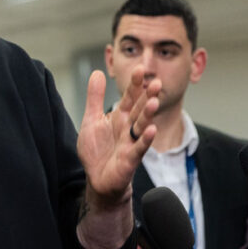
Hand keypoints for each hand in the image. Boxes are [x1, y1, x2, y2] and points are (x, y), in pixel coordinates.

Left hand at [78, 67, 159, 201]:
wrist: (97, 178)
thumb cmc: (97, 150)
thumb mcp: (92, 120)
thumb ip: (95, 98)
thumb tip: (97, 72)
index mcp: (120, 116)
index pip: (129, 97)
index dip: (134, 85)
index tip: (139, 69)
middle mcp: (128, 128)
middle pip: (139, 109)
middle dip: (147, 96)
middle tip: (156, 82)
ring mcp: (131, 143)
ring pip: (142, 126)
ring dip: (148, 114)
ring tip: (153, 102)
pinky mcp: (131, 159)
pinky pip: (139, 148)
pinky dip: (145, 139)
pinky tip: (151, 129)